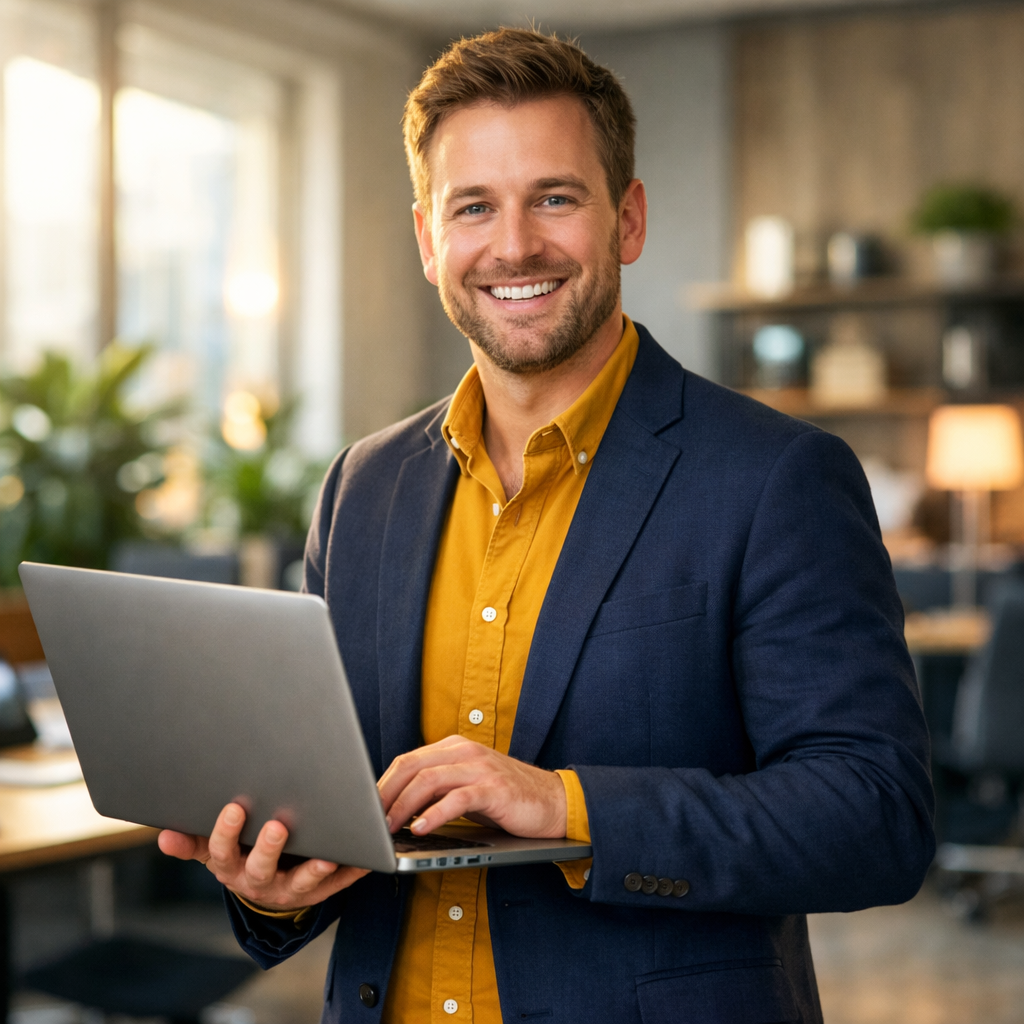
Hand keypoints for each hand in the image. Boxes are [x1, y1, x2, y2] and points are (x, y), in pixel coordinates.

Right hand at [157, 802, 368, 911]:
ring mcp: (290, 888)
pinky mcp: (320, 890)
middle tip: (277, 826)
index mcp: (231, 867)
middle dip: (268, 848)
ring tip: (327, 855)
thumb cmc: (240, 853)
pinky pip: (338, 882)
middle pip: (261, 868)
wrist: (267, 886)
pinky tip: (365, 857)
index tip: (234, 809)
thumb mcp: (213, 849)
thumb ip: (190, 842)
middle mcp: (259, 881)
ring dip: (314, 869)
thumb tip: (163, 837)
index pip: (223, 852)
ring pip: (302, 882)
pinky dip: (352, 871)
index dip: (226, 833)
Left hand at [378, 735, 566, 838]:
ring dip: (402, 806)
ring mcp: (480, 768)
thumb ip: (437, 789)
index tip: (364, 808)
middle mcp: (464, 751)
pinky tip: (421, 829)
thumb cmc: (506, 798)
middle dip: (384, 794)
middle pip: (411, 766)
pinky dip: (434, 815)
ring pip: (428, 781)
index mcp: (454, 747)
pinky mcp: (494, 788)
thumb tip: (395, 808)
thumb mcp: (466, 786)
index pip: (407, 760)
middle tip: (368, 820)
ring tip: (388, 828)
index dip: (381, 784)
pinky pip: (456, 799)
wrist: (553, 801)